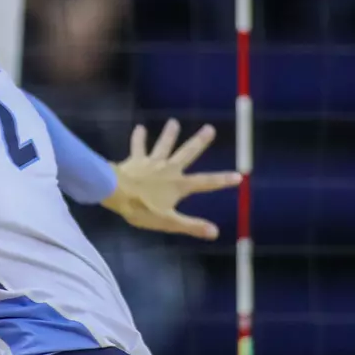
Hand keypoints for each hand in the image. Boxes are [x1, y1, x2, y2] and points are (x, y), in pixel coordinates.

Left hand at [102, 121, 241, 238]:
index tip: (239, 175)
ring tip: (174, 121)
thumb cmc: (142, 209)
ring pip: (164, 145)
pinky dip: (139, 138)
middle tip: (210, 128)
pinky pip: (138, 146)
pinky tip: (139, 127)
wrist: (116, 193)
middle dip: (199, 142)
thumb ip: (191, 225)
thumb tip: (215, 232)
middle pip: (187, 153)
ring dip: (169, 134)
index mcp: (178, 185)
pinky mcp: (136, 160)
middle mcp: (168, 169)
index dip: (222, 180)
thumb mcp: (169, 222)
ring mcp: (152, 162)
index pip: (205, 183)